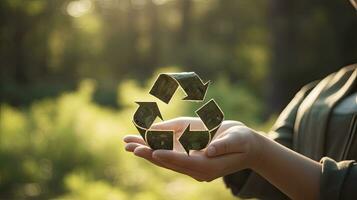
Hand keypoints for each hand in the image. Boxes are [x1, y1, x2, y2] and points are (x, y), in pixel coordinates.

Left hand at [123, 117, 260, 181]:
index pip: (185, 162)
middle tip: (130, 147)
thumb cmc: (243, 142)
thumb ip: (224, 146)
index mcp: (208, 167)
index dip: (169, 156)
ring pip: (164, 158)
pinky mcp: (189, 157)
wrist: (246, 147)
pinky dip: (154, 147)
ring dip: (146, 150)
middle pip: (169, 162)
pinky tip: (141, 140)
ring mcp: (191, 164)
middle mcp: (196, 168)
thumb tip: (210, 150)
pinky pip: (169, 153)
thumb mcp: (237, 141)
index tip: (154, 152)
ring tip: (128, 143)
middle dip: (149, 154)